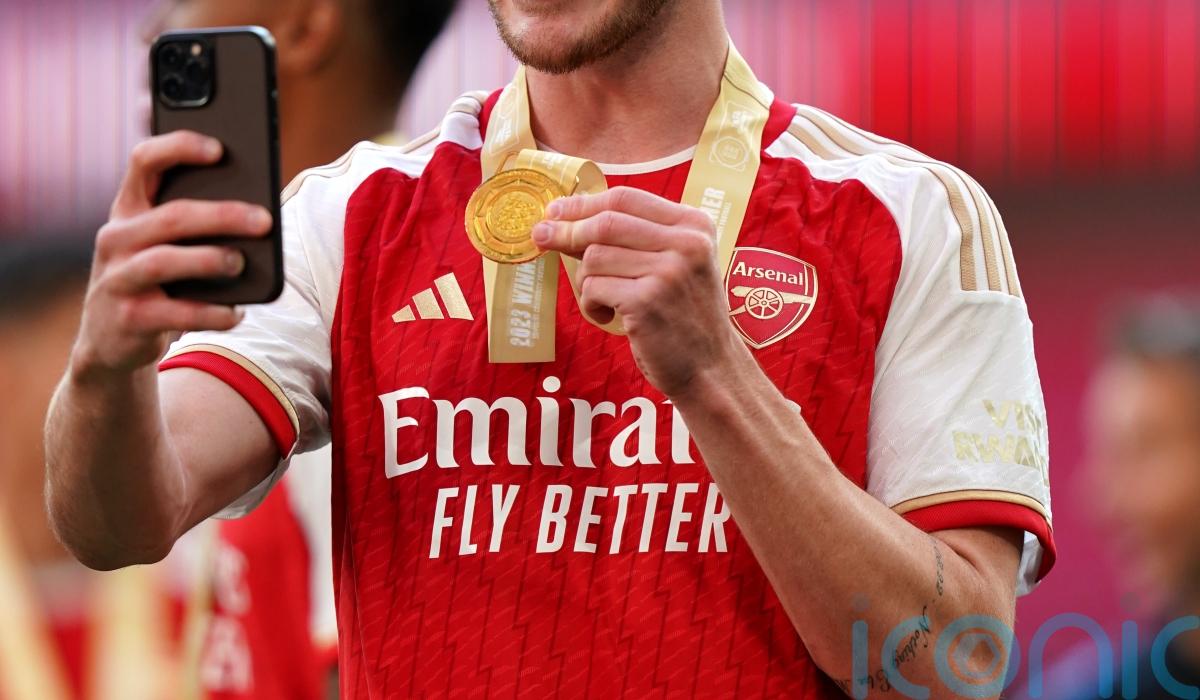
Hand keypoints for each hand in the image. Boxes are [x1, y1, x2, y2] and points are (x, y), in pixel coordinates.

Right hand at [72, 131, 272, 378]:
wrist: (111, 338)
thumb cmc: (156, 278)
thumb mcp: (164, 243)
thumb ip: (196, 223)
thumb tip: (259, 213)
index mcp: (129, 208)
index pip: (144, 161)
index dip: (180, 147)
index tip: (220, 148)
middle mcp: (116, 237)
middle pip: (171, 216)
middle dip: (221, 216)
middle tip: (264, 221)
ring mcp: (118, 278)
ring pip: (165, 261)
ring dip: (210, 260)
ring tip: (241, 263)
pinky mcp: (130, 319)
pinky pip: (176, 313)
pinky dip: (211, 313)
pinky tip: (236, 313)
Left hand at [532, 186, 748, 397]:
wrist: (710, 368)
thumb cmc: (682, 316)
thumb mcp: (675, 264)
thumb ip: (635, 239)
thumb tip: (566, 220)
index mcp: (694, 225)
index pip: (626, 198)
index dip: (584, 203)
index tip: (556, 211)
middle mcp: (686, 243)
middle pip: (606, 222)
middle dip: (566, 230)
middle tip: (541, 238)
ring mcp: (669, 272)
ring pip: (595, 256)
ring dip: (586, 280)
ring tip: (604, 300)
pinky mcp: (647, 301)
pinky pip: (593, 288)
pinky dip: (591, 304)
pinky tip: (609, 316)